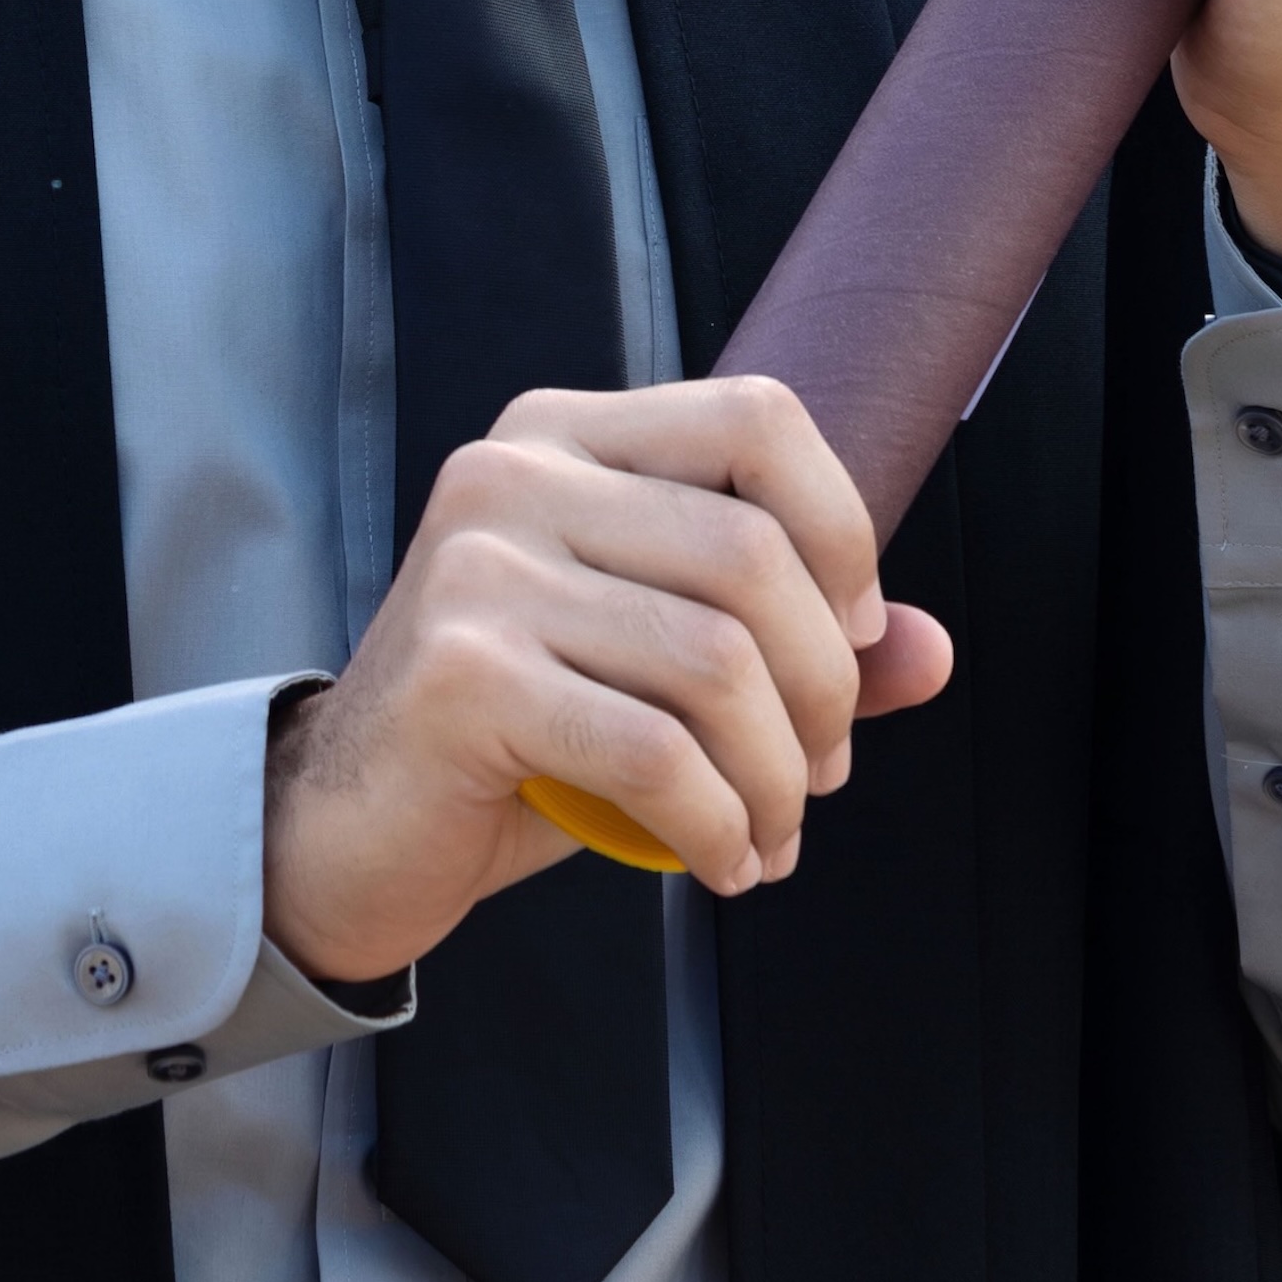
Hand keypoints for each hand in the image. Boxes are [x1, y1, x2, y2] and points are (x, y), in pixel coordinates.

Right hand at [263, 377, 960, 979]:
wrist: (347, 831)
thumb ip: (792, 643)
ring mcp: (479, 568)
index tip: (850, 642)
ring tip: (771, 833)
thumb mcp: (660, 668)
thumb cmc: (518, 738)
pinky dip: (718, 823)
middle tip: (818, 776)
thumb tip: (934, 651)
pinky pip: (654, 750)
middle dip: (823, 689)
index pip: (759, 419)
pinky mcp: (462, 675)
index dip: (841, 533)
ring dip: (777, 776)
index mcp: (565, 434)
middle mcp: (513, 473)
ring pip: (716, 661)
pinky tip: (721, 862)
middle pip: (754, 554)